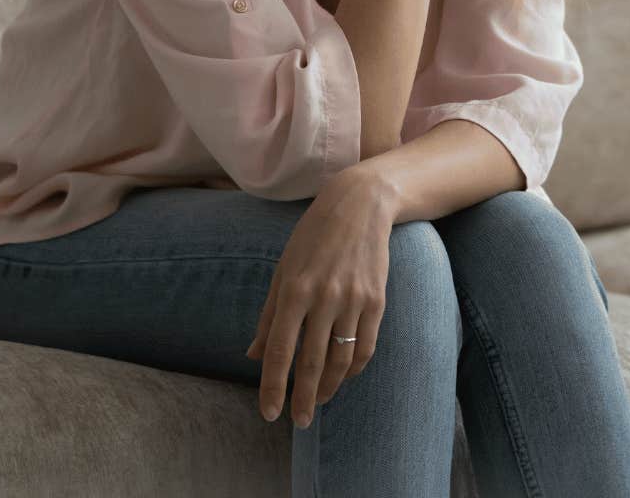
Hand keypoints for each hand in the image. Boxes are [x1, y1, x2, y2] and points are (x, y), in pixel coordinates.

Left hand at [245, 169, 395, 426]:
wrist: (360, 206)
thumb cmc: (312, 238)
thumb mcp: (282, 271)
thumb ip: (269, 317)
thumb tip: (253, 356)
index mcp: (294, 291)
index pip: (280, 351)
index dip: (273, 387)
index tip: (269, 413)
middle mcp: (323, 298)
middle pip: (311, 363)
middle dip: (302, 399)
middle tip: (297, 422)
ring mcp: (353, 300)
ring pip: (340, 361)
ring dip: (327, 388)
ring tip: (316, 402)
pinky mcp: (377, 301)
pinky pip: (365, 347)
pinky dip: (353, 370)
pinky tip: (341, 377)